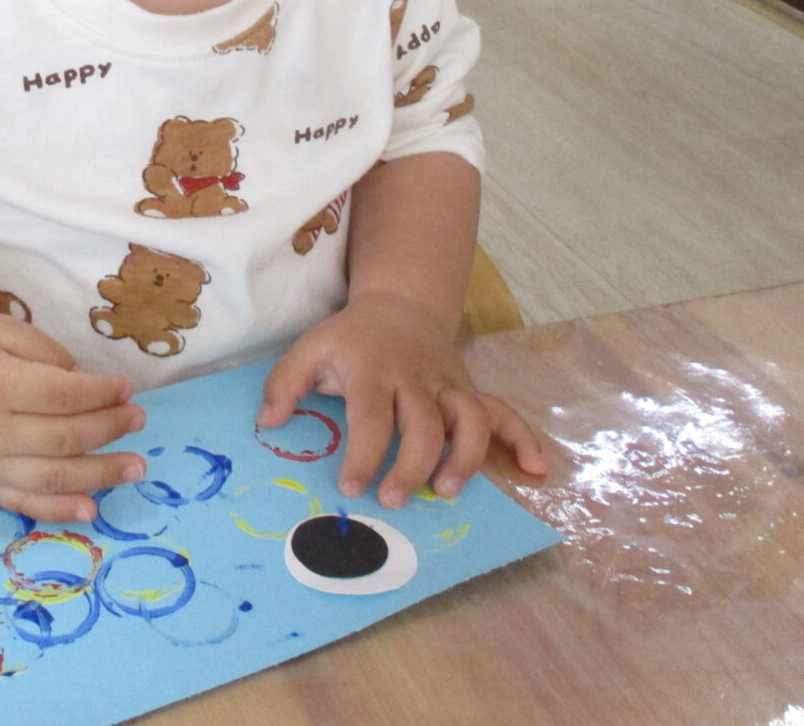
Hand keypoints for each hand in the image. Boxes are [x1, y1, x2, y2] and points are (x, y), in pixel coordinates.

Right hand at [0, 314, 146, 523]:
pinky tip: (92, 509)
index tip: (127, 388)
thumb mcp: (0, 330)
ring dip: (100, 475)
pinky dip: (59, 511)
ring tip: (136, 467)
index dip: (100, 393)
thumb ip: (45, 352)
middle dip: (109, 429)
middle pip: (63, 438)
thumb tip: (88, 383)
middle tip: (139, 419)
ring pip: (51, 478)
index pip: (61, 395)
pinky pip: (24, 505)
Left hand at [258, 294, 546, 506]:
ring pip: (469, 419)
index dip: (365, 454)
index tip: (352, 488)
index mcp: (374, 371)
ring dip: (464, 457)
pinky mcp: (469, 390)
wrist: (401, 305)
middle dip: (412, 465)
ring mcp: (448, 384)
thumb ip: (284, 385)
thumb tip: (267, 424)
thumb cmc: (350, 339)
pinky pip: (502, 412)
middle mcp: (416, 379)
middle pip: (425, 424)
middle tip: (394, 499)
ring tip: (447, 491)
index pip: (372, 416)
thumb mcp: (309, 349)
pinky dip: (522, 438)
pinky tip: (535, 468)